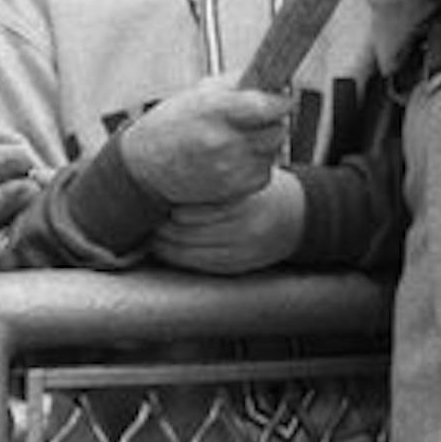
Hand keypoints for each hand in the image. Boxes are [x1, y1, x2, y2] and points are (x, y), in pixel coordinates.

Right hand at [119, 76, 292, 206]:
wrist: (143, 169)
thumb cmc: (168, 127)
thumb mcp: (198, 93)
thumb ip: (236, 84)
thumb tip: (269, 77)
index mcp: (215, 111)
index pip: (268, 106)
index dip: (281, 100)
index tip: (281, 97)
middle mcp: (224, 141)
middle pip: (277, 130)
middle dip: (273, 121)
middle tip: (258, 117)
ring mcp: (230, 169)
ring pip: (273, 152)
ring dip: (264, 144)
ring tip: (240, 138)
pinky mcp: (232, 190)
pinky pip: (263, 173)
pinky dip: (256, 165)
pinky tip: (236, 158)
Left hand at [150, 169, 306, 273]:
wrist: (298, 218)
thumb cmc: (266, 189)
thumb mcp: (247, 176)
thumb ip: (217, 178)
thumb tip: (171, 174)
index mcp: (245, 203)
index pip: (194, 210)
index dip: (169, 205)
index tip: (152, 195)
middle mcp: (243, 231)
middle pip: (187, 232)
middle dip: (161, 225)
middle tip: (143, 214)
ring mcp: (239, 253)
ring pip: (187, 252)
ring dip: (163, 244)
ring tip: (150, 230)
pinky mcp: (235, 268)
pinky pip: (197, 265)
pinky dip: (177, 257)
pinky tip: (166, 247)